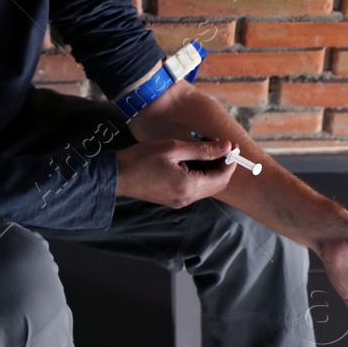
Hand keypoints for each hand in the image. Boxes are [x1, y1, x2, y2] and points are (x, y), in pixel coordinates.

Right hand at [116, 137, 237, 207]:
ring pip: (206, 186)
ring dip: (210, 169)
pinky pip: (195, 188)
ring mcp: (180, 201)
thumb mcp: (173, 148)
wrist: (116, 175)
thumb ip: (202, 149)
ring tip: (201, 148)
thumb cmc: (141, 159)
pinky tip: (190, 159)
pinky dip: (199, 174)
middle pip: (217, 184)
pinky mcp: (173, 199)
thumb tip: (226, 146)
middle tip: (218, 145)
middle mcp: (187, 198)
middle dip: (221, 165)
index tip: (230, 146)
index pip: (222, 177)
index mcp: (189, 186)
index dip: (230, 161)